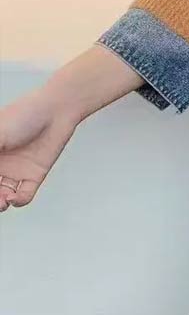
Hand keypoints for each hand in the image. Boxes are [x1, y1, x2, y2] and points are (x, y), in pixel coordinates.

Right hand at [0, 89, 78, 212]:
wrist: (57, 111)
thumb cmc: (24, 114)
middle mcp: (0, 163)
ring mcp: (16, 170)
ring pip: (3, 195)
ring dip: (1, 203)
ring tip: (3, 202)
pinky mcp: (35, 174)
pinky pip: (25, 194)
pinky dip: (19, 200)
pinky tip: (15, 197)